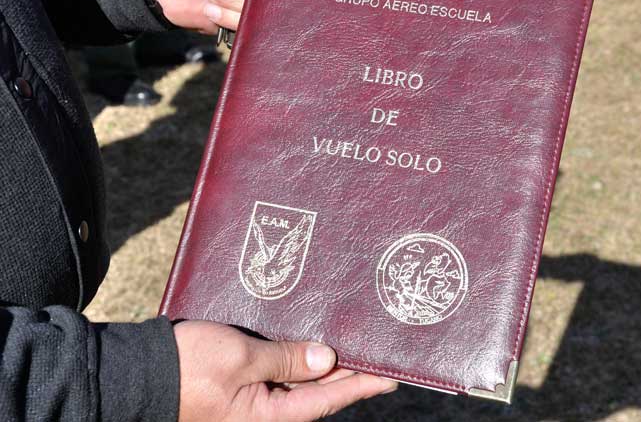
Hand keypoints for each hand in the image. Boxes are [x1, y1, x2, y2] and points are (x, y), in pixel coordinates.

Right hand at [174, 321, 396, 421]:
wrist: (137, 370)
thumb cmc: (187, 366)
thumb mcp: (240, 358)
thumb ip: (285, 359)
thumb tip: (326, 361)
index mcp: (266, 414)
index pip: (326, 400)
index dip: (360, 385)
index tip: (391, 375)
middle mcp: (262, 410)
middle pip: (316, 391)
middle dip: (347, 372)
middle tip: (379, 353)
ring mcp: (250, 396)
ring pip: (299, 379)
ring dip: (323, 362)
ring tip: (353, 343)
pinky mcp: (239, 380)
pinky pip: (277, 370)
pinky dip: (297, 355)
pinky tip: (311, 339)